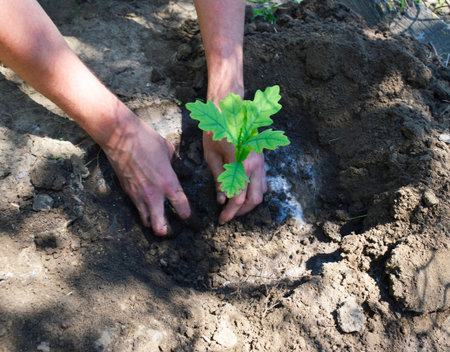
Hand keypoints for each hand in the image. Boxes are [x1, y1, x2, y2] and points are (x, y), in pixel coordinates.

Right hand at [102, 116, 190, 235]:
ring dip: (154, 224)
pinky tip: (147, 209)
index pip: (182, 207)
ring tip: (159, 222)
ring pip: (146, 222)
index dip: (189, 217)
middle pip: (161, 226)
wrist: (120, 137)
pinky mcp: (127, 192)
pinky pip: (137, 209)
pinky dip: (143, 213)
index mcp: (168, 183)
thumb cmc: (146, 140)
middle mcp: (154, 194)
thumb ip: (176, 165)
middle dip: (168, 232)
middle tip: (173, 231)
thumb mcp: (168, 151)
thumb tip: (182, 171)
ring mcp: (138, 195)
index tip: (192, 221)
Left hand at [203, 131, 266, 223]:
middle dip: (241, 212)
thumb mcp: (212, 156)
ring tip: (234, 206)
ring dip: (249, 203)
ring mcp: (261, 163)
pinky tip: (242, 192)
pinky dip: (254, 191)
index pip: (238, 198)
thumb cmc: (217, 130)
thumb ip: (219, 180)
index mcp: (241, 165)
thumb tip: (222, 200)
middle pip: (254, 200)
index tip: (221, 220)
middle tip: (228, 215)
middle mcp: (255, 166)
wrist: (231, 109)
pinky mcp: (262, 160)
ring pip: (261, 192)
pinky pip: (262, 182)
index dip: (230, 212)